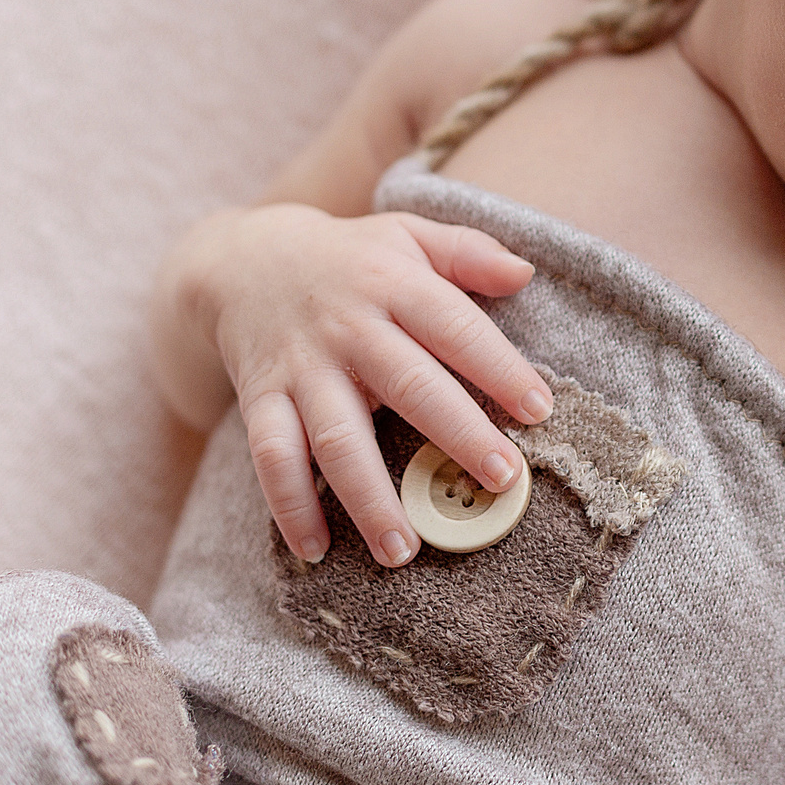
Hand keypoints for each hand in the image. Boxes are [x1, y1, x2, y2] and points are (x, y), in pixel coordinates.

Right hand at [189, 205, 548, 566]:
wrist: (244, 259)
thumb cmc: (352, 257)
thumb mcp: (408, 235)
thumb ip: (468, 252)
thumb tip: (525, 273)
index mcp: (393, 284)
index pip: (455, 326)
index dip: (499, 367)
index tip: (540, 409)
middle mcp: (347, 327)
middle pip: (408, 384)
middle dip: (457, 435)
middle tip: (502, 481)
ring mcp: (300, 368)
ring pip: (337, 436)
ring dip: (369, 496)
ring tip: (404, 549)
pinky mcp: (259, 399)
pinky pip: (271, 457)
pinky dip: (289, 505)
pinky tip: (316, 548)